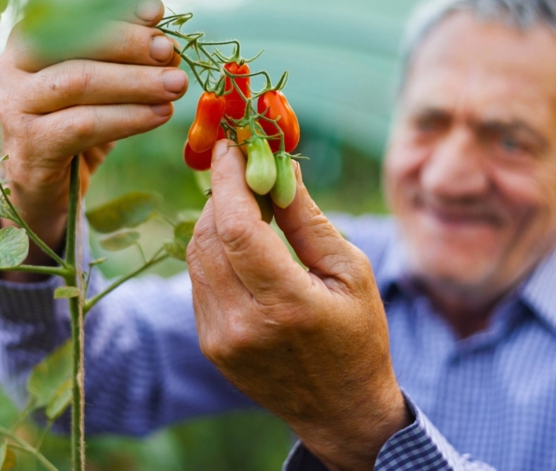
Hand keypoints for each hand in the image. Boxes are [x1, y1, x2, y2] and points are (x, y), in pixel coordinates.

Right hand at [0, 0, 187, 280]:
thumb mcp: (102, 84)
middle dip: (129, 43)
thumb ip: (126, 58)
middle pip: (73, 41)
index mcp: (29, 38)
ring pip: (79, 81)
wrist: (49, 188)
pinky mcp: (30, 145)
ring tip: (176, 85)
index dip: (114, 7)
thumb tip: (166, 42)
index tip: (155, 11)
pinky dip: (128, 117)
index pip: (71, 10)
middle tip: (170, 52)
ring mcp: (15, 106)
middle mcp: (14, 66)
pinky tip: (160, 114)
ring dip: (135, 81)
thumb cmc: (78, 124)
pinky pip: (84, 125)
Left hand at [187, 140, 410, 470]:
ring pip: (196, 255)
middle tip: (240, 167)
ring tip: (244, 201)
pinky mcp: (210, 344)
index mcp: (287, 304)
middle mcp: (243, 323)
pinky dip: (213, 249)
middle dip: (220, 192)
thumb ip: (308, 220)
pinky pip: (199, 279)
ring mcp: (220, 338)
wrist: (341, 408)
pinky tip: (238, 239)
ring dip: (214, 218)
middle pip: (210, 236)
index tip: (230, 146)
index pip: (237, 227)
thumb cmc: (358, 335)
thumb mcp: (350, 272)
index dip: (228, 179)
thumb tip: (279, 169)